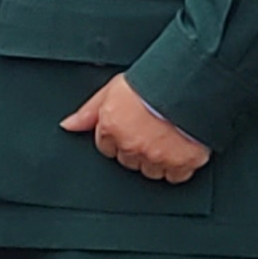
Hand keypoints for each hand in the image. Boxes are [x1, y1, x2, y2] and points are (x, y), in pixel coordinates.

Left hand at [63, 73, 209, 182]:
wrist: (190, 83)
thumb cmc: (153, 81)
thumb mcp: (114, 89)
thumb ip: (89, 112)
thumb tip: (68, 126)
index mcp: (113, 128)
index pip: (106, 147)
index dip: (118, 139)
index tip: (130, 131)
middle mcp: (132, 145)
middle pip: (128, 160)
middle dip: (136, 150)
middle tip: (150, 133)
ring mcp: (157, 156)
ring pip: (150, 171)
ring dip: (156, 160)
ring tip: (167, 140)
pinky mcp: (182, 162)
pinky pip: (176, 176)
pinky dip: (179, 168)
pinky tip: (181, 152)